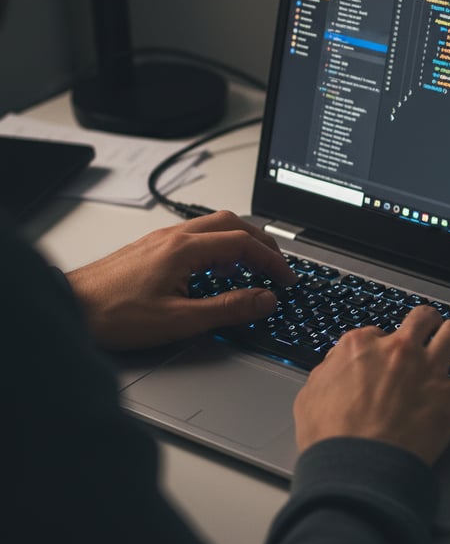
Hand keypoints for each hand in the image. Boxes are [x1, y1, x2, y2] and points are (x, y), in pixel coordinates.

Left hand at [66, 210, 295, 349]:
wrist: (69, 306)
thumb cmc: (113, 314)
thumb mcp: (179, 320)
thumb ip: (227, 308)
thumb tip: (264, 300)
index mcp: (185, 249)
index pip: (244, 243)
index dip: (272, 260)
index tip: (286, 278)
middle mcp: (175, 236)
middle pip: (233, 223)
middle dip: (262, 242)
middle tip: (277, 265)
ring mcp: (162, 238)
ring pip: (214, 225)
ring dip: (240, 241)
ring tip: (251, 267)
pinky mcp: (152, 247)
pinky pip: (196, 234)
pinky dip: (218, 245)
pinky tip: (214, 268)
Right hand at [294, 306, 449, 465]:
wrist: (356, 468)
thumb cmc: (331, 439)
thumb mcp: (310, 396)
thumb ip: (327, 372)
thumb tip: (335, 366)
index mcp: (360, 346)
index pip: (377, 332)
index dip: (383, 345)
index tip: (387, 356)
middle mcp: (397, 350)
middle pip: (421, 319)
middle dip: (426, 324)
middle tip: (430, 335)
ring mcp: (427, 370)